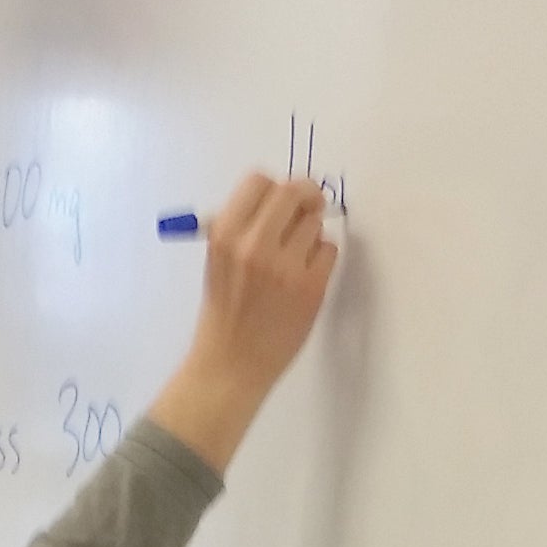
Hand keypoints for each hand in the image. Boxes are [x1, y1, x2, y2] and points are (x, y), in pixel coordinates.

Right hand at [149, 173, 338, 475]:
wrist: (230, 366)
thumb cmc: (224, 314)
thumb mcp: (218, 263)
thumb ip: (243, 229)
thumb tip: (280, 199)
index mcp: (224, 235)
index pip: (259, 181)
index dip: (275, 187)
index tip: (282, 201)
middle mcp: (253, 245)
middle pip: (294, 192)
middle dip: (305, 197)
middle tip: (308, 210)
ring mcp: (284, 266)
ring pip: (315, 223)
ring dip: (311, 235)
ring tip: (295, 261)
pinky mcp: (310, 287)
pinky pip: (329, 250)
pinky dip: (321, 260)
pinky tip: (305, 279)